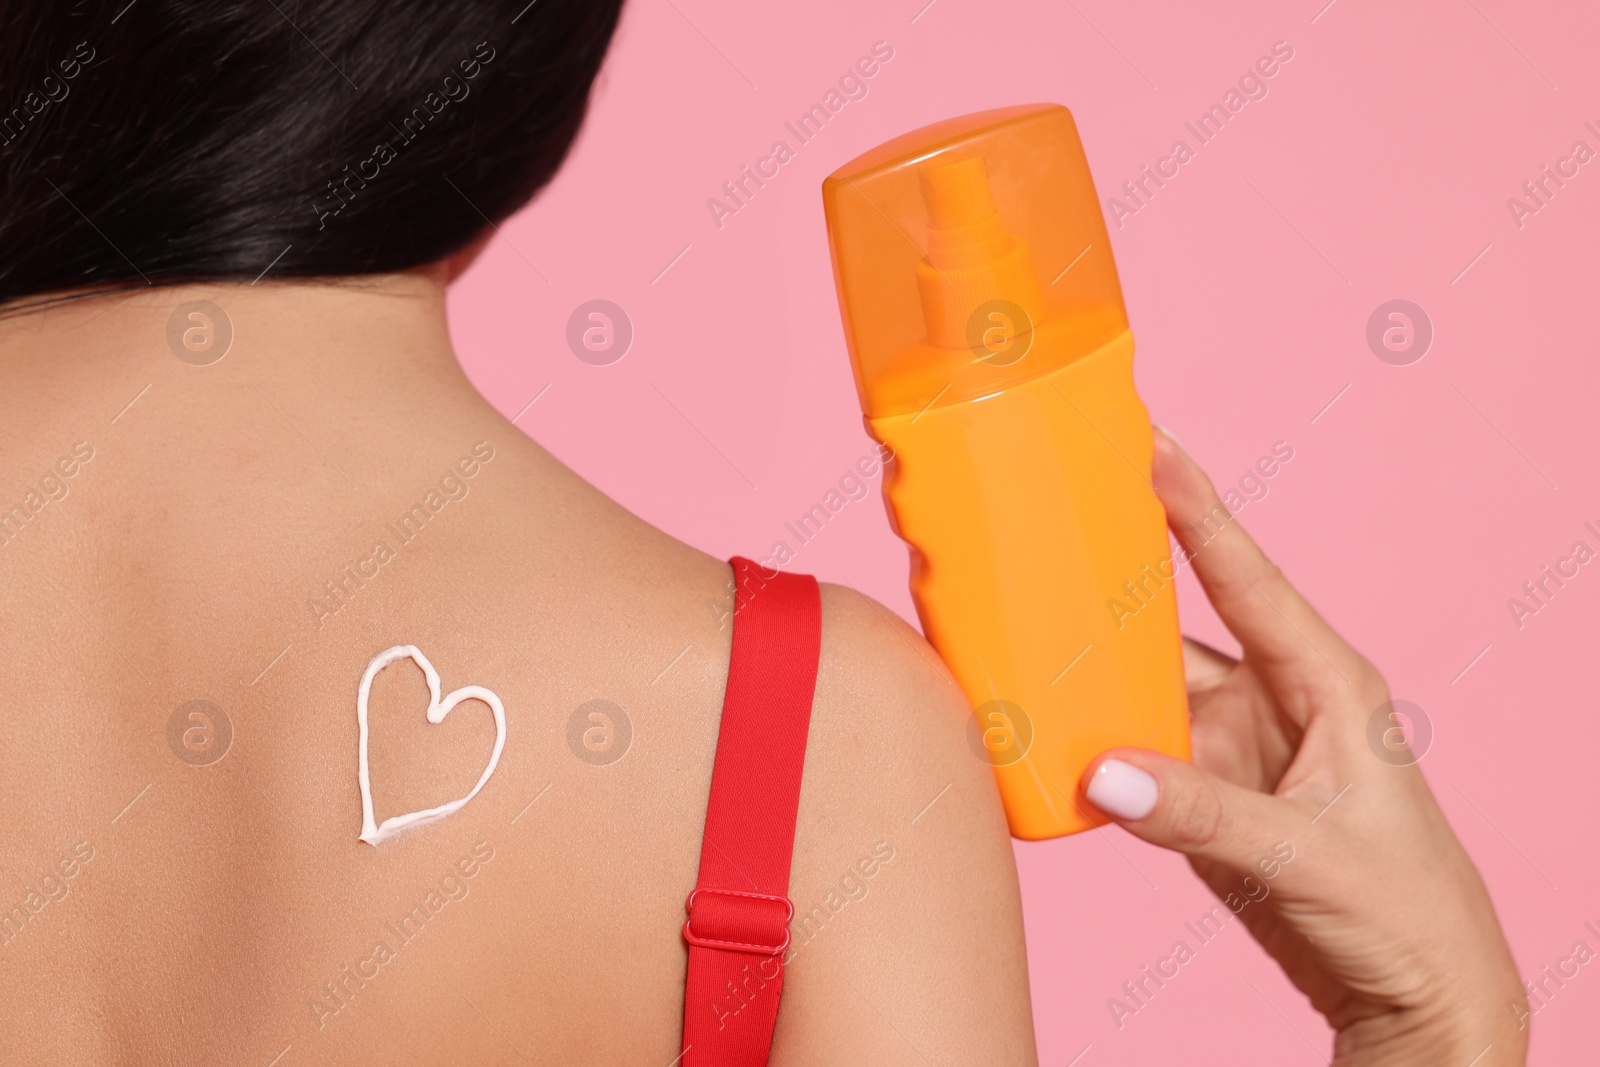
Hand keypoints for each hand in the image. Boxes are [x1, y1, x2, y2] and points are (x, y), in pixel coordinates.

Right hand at [1082, 427, 1527, 1065]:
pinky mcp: (1200, 797)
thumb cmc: (1405, 911)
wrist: (1412, 995)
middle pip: (1176, 622)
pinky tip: (1039, 725)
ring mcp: (1231, 749)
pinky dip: (1084, 739)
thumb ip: (1205, 815)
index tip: (1152, 443)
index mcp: (1324, 682)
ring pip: (1141, 688)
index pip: (1247, 578)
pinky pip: (1128, 750)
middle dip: (1116, 575)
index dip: (1197, 509)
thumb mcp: (1312, 855)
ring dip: (1087, 669)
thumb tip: (1100, 775)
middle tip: (1051, 519)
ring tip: (1018, 624)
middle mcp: (1271, 700)